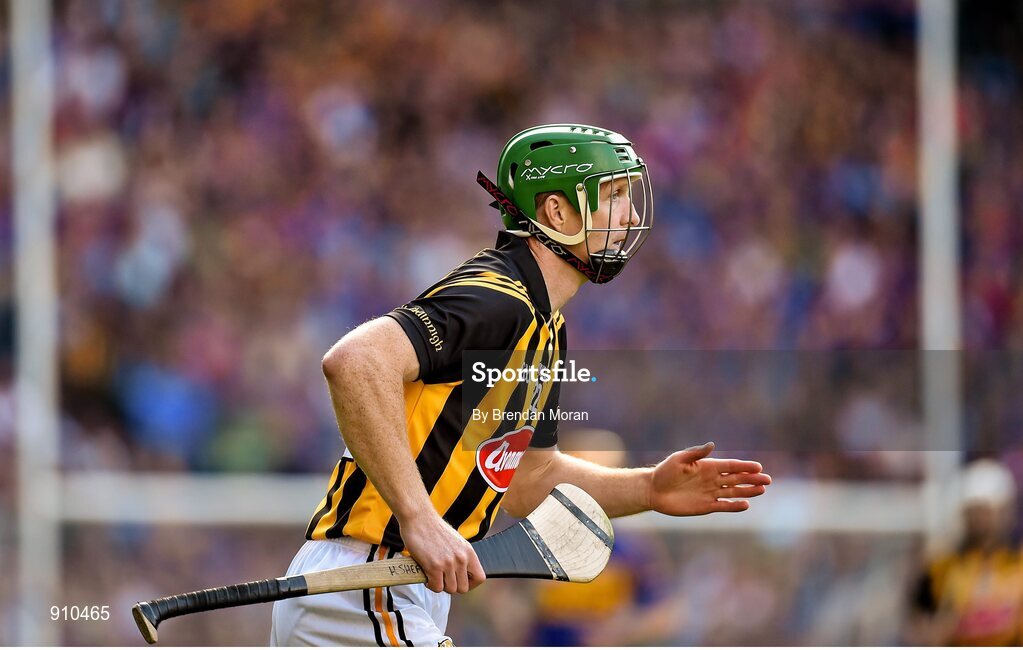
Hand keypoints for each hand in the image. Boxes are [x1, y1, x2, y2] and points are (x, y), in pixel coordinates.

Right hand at [398, 511, 485, 593]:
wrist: (419, 517)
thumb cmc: (433, 528)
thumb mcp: (455, 542)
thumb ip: (460, 556)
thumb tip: (460, 573)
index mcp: (468, 552)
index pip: (480, 577)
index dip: (471, 584)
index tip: (460, 582)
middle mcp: (461, 558)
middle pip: (463, 588)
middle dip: (452, 586)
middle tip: (442, 578)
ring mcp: (448, 563)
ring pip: (450, 589)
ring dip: (440, 585)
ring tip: (433, 575)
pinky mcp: (434, 566)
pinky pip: (436, 587)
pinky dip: (430, 584)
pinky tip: (426, 574)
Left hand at [647, 442, 770, 515]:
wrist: (653, 491)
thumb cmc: (664, 472)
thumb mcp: (679, 459)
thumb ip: (696, 453)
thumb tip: (711, 445)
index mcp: (708, 466)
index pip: (731, 466)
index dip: (744, 466)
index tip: (758, 466)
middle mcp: (712, 479)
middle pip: (736, 479)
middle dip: (752, 479)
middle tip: (768, 480)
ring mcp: (710, 493)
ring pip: (734, 492)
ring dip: (748, 491)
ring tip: (762, 490)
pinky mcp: (706, 506)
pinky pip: (724, 506)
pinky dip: (735, 506)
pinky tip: (746, 504)